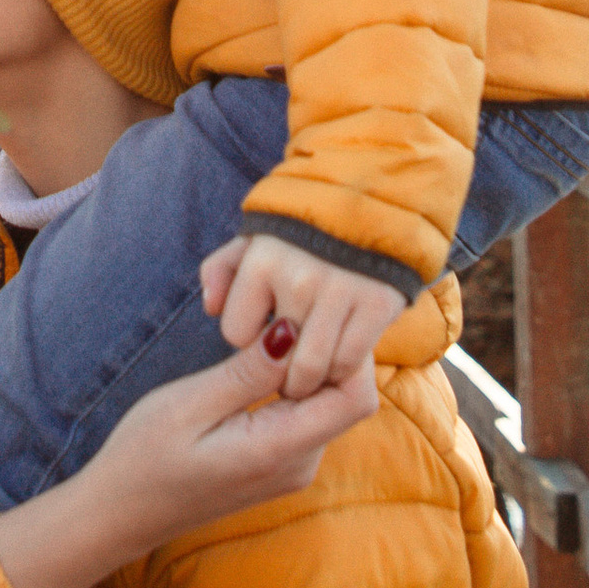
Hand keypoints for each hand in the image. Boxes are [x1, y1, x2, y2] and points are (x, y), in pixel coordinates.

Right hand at [0, 333, 374, 587]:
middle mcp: (300, 464)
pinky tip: (254, 364)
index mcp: (281, 450)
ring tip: (262, 333)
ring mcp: (292, 468)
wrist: (120, 513)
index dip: (346, 351)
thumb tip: (295, 329)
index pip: (356, 397)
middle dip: (325, 350)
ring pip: (326, 402)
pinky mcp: (279, 463)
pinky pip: (304, 415)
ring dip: (304, 366)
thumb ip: (249, 372)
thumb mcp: (190, 404)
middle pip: (345, 396)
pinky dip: (289, 385)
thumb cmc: (144, 457)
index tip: (306, 316)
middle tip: (281, 311)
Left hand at [202, 236, 408, 398]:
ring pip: (312, 368)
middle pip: (275, 360)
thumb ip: (222, 270)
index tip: (264, 329)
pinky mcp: (377, 304)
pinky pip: (350, 362)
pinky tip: (338, 358)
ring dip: (306, 381)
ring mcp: (341, 291)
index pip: (236, 333)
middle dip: (277, 372)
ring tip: (307, 373)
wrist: (376, 207)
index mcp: (263, 260)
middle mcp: (299, 277)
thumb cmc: (304, 232)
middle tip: (284, 369)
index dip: (248, 337)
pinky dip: (341, 370)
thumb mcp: (256, 239)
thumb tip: (211, 309)